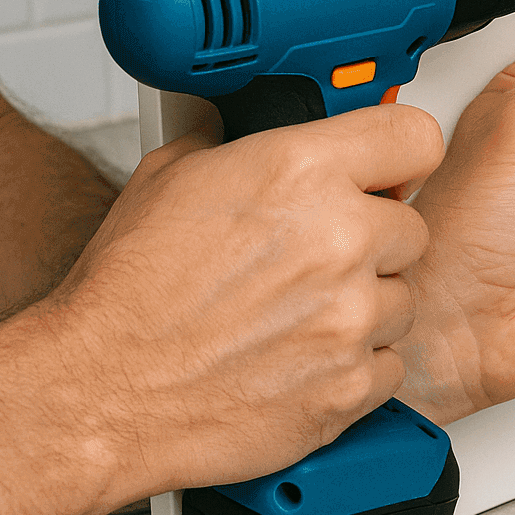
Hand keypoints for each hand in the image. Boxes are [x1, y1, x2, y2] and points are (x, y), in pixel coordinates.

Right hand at [24, 104, 442, 504]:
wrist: (100, 390)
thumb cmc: (127, 294)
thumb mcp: (172, 175)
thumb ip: (239, 143)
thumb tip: (255, 124)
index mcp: (301, 171)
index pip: (414, 137)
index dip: (400, 156)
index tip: (390, 172)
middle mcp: (339, 239)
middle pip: (411, 228)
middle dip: (373, 242)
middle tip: (317, 260)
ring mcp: (350, 316)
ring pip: (403, 300)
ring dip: (363, 307)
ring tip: (298, 315)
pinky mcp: (350, 384)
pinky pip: (388, 366)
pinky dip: (354, 367)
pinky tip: (301, 359)